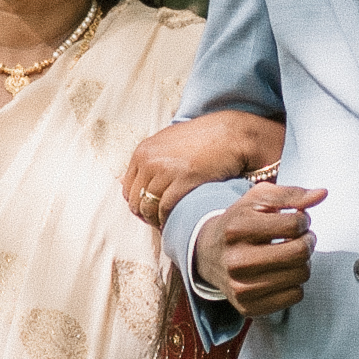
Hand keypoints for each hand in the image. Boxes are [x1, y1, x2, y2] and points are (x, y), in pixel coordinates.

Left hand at [118, 108, 287, 225]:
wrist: (231, 135)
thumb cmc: (204, 139)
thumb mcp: (169, 142)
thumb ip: (153, 159)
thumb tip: (141, 181)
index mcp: (143, 152)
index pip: (127, 188)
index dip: (138, 203)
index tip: (151, 210)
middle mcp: (149, 160)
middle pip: (135, 201)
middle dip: (146, 214)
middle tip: (160, 221)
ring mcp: (164, 171)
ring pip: (148, 208)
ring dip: (157, 220)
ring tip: (169, 224)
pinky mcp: (182, 181)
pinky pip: (165, 209)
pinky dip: (168, 220)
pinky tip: (177, 222)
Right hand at [199, 179, 325, 317]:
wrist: (208, 254)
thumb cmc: (239, 222)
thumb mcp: (258, 199)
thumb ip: (291, 194)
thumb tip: (323, 194)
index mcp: (237, 228)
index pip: (294, 224)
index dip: (304, 220)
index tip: (298, 221)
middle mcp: (236, 260)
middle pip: (300, 253)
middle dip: (308, 241)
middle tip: (302, 238)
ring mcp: (241, 287)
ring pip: (301, 275)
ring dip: (303, 263)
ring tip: (290, 254)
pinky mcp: (248, 307)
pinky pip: (295, 296)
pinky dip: (295, 283)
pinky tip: (282, 273)